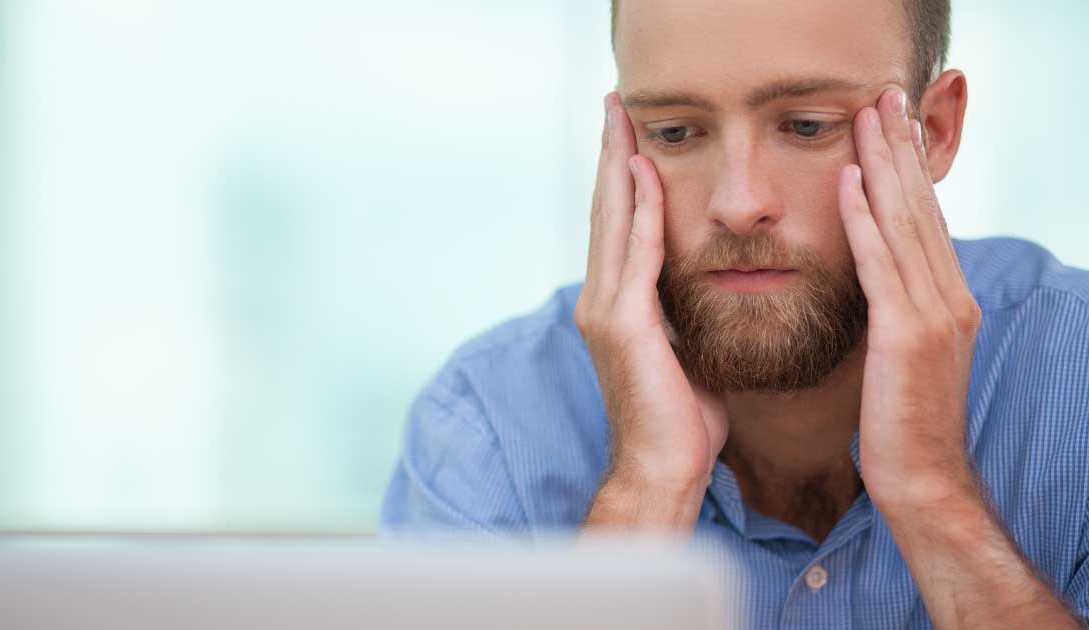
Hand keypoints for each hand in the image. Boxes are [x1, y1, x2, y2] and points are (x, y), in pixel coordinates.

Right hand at [577, 93, 727, 529]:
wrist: (663, 470)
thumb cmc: (682, 421)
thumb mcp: (685, 354)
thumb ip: (682, 315)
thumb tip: (705, 291)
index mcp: (616, 307)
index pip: (618, 227)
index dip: (622, 178)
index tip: (631, 136)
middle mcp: (600, 301)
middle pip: (605, 211)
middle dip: (611, 155)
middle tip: (615, 104)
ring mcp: (605, 311)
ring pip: (611, 221)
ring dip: (617, 166)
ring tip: (621, 120)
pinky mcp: (622, 324)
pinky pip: (635, 255)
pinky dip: (638, 211)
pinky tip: (644, 174)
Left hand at [839, 86, 981, 514]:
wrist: (919, 480)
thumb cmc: (900, 421)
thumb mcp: (902, 353)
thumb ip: (894, 308)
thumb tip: (873, 277)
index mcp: (948, 300)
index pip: (926, 220)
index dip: (908, 169)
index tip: (889, 125)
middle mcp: (949, 298)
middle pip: (921, 208)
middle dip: (899, 150)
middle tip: (882, 97)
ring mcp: (933, 315)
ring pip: (904, 224)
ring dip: (882, 167)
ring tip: (865, 119)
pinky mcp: (907, 336)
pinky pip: (881, 265)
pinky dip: (863, 221)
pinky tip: (846, 184)